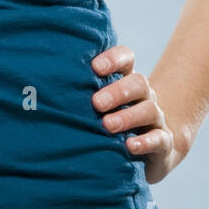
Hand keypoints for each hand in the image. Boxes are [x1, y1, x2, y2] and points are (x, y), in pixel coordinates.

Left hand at [91, 45, 187, 184]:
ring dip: (127, 117)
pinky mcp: (163, 143)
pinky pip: (159, 139)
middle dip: (116, 91)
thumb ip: (82, 91)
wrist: (151, 150)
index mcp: (126, 79)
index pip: (126, 58)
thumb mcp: (100, 104)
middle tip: (96, 103)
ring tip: (107, 125)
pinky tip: (129, 146)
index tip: (94, 68)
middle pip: (138, 82)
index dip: (113, 59)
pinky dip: (145, 142)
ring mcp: (156, 118)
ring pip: (149, 109)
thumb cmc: (113, 119)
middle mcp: (144, 95)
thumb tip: (45, 82)